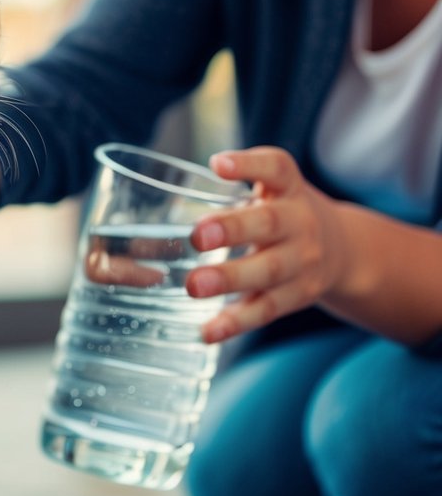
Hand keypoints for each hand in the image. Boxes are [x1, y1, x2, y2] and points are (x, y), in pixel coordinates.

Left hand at [186, 147, 347, 343]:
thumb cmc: (284, 213)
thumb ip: (226, 193)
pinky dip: (235, 323)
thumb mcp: (271, 190)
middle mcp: (300, 222)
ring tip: (193, 286)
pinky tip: (207, 331)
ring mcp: (303, 261)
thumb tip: (150, 212)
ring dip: (230, 279)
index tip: (218, 164)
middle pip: (269, 223)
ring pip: (268, 270)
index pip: (276, 168)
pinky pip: (266, 310)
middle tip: (196, 236)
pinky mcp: (297, 296)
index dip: (249, 164)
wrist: (346, 251)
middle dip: (233, 229)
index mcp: (289, 188)